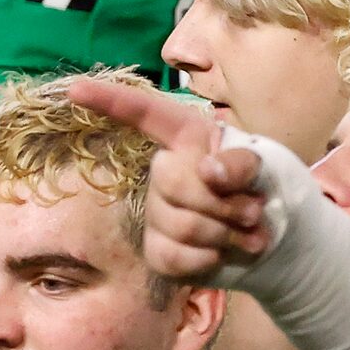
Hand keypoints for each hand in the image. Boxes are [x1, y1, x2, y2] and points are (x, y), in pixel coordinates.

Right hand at [65, 77, 274, 280]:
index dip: (109, 99)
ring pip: (179, 225)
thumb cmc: (265, 190)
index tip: (74, 90)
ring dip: (227, 234)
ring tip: (249, 233)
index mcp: (187, 138)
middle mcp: (164, 171)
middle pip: (171, 180)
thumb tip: (208, 169)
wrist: (275, 240)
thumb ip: (242, 162)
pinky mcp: (158, 250)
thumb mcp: (267, 166)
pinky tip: (225, 252)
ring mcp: (157, 212)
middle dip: (221, 201)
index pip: (145, 113)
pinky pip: (175, 256)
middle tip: (254, 210)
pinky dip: (211, 259)